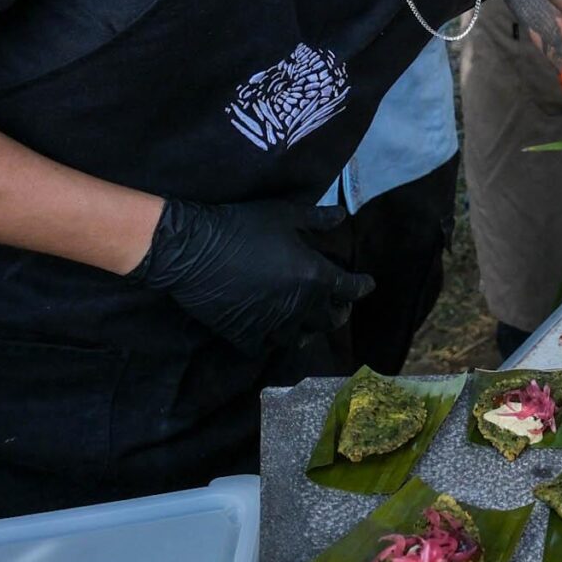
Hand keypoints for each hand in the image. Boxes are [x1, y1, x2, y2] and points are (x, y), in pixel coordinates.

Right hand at [134, 197, 373, 353]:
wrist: (193, 250)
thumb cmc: (242, 226)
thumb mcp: (284, 215)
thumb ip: (316, 219)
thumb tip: (341, 216)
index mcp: (315, 277)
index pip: (349, 289)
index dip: (361, 287)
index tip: (367, 284)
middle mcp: (299, 306)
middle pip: (329, 320)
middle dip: (338, 313)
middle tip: (338, 306)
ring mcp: (272, 324)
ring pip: (300, 337)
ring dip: (308, 329)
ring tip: (308, 323)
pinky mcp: (244, 335)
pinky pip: (266, 346)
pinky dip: (273, 340)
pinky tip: (274, 333)